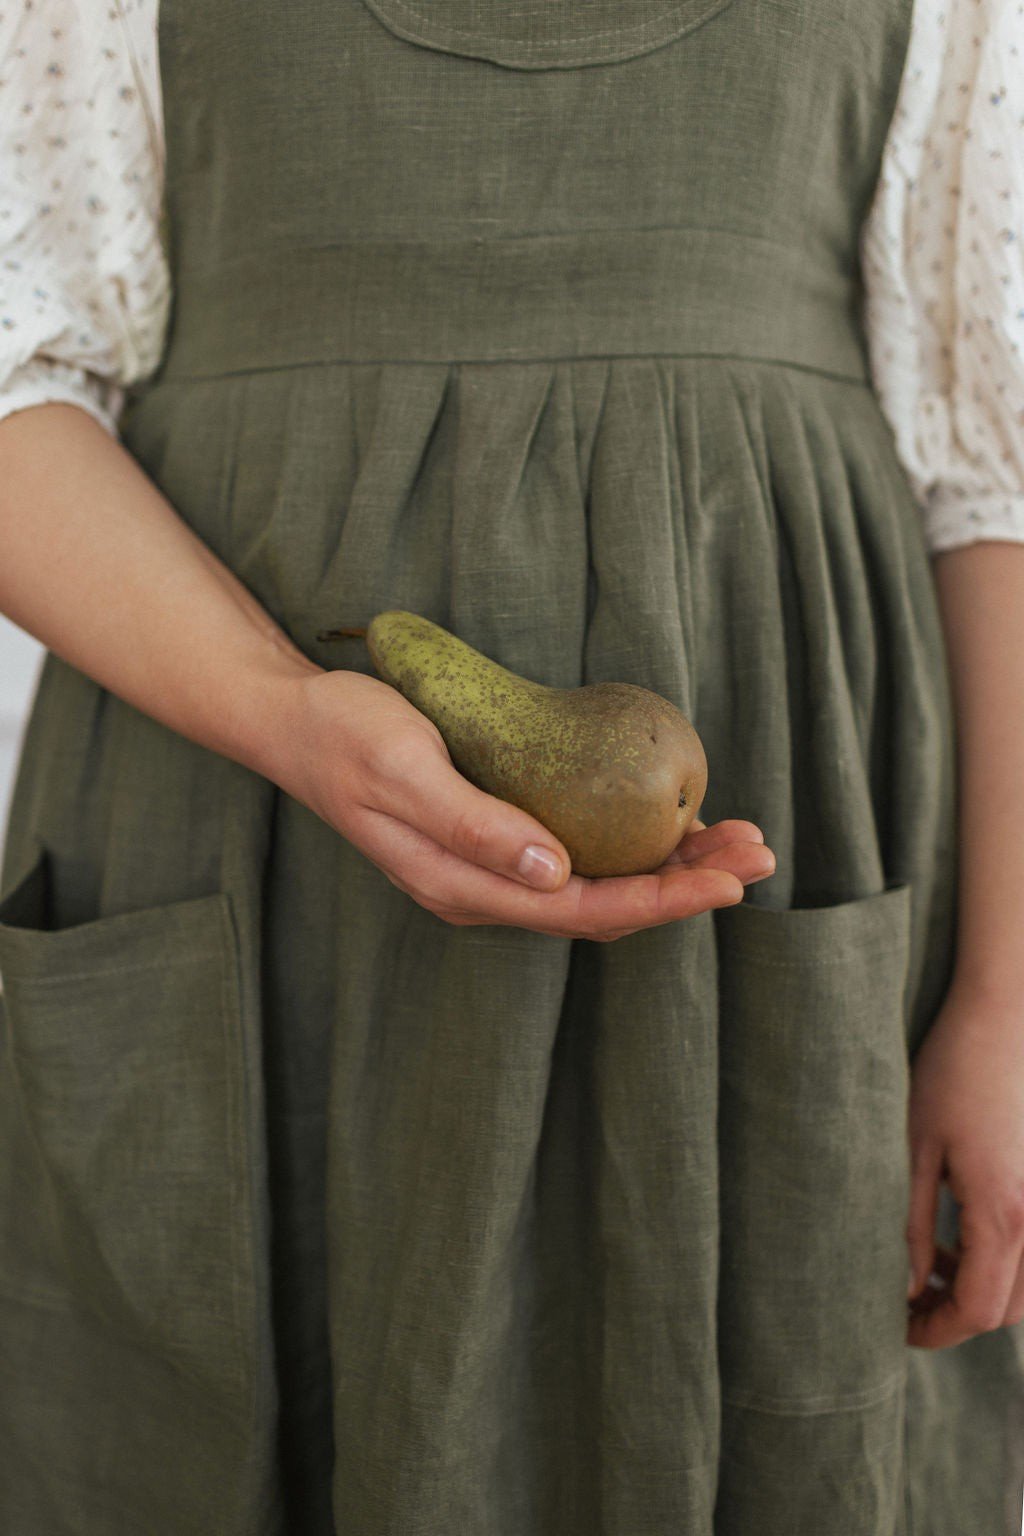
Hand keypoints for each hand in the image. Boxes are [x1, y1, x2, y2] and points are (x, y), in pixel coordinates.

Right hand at [276, 668, 775, 938]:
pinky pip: (578, 856)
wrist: (296, 723)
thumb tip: (553, 873)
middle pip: (605, 906)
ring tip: (735, 837)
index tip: (730, 877)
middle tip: (758, 850)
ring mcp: (493, 869)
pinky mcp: (496, 839)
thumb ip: (474, 826)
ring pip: (598, 884)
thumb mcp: (403, 770)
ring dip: (669, 866)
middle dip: (686, 884)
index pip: (585, 909)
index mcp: (467, 887)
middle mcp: (487, 891)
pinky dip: (633, 844)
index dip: (664, 897)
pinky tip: (670, 822)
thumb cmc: (346, 735)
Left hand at [905, 977, 1023, 1347]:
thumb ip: (913, 1224)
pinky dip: (1003, 1259)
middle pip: (1007, 1309)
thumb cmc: (951, 1073)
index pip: (977, 1311)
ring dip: (981, 1288)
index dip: (934, 1330)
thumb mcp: (915, 1148)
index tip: (895, 1325)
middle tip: (906, 1296)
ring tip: (931, 1262)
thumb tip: (908, 1286)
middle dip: (955, 1315)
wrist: (1004, 1017)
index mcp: (1003, 1214)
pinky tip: (962, 1233)